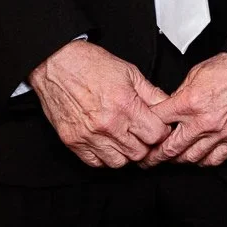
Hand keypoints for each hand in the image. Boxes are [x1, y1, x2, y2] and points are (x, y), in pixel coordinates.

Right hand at [29, 40, 169, 168]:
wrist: (57, 64)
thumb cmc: (92, 65)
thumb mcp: (130, 73)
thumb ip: (152, 94)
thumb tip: (168, 108)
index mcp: (125, 105)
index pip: (156, 135)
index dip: (161, 132)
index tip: (157, 127)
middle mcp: (108, 124)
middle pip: (140, 152)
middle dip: (145, 144)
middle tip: (141, 134)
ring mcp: (89, 136)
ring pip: (119, 162)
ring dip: (125, 153)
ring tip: (124, 138)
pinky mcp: (73, 142)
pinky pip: (96, 163)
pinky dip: (104, 157)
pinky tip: (107, 143)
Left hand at [145, 52, 226, 166]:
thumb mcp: (196, 73)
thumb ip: (180, 94)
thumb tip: (169, 109)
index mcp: (190, 102)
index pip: (157, 122)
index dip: (145, 128)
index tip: (142, 134)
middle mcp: (203, 121)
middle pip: (170, 148)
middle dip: (154, 156)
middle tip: (147, 159)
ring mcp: (221, 132)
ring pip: (190, 158)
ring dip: (178, 159)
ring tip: (172, 157)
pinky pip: (214, 159)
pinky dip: (202, 161)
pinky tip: (197, 157)